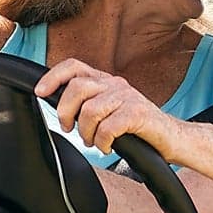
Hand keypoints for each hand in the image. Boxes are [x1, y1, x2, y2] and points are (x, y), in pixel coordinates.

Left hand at [40, 56, 174, 157]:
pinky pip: (107, 128)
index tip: (40, 92)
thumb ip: (88, 105)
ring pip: (90, 110)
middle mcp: (116, 84)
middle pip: (77, 87)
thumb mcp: (109, 111)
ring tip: (93, 141)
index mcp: (106, 81)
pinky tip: (108, 146)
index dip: (53, 76)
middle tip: (68, 128)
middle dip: (65, 111)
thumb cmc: (137, 128)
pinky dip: (102, 142)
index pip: (74, 66)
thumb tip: (59, 108)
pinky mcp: (138, 114)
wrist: (172, 138)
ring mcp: (128, 98)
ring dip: (86, 132)